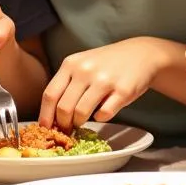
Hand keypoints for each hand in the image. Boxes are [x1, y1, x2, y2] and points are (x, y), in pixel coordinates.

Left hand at [39, 40, 158, 130]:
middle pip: (64, 108)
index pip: (50, 94)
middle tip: (66, 130)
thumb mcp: (82, 64)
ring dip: (79, 123)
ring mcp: (104, 80)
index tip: (45, 128)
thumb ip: (67, 84)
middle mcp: (85, 70)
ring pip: (81, 113)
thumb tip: (52, 115)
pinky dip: (99, 118)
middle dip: (63, 124)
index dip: (45, 115)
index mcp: (71, 64)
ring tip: (81, 122)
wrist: (140, 54)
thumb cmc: (107, 63)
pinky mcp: (123, 91)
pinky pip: (104, 114)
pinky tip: (101, 113)